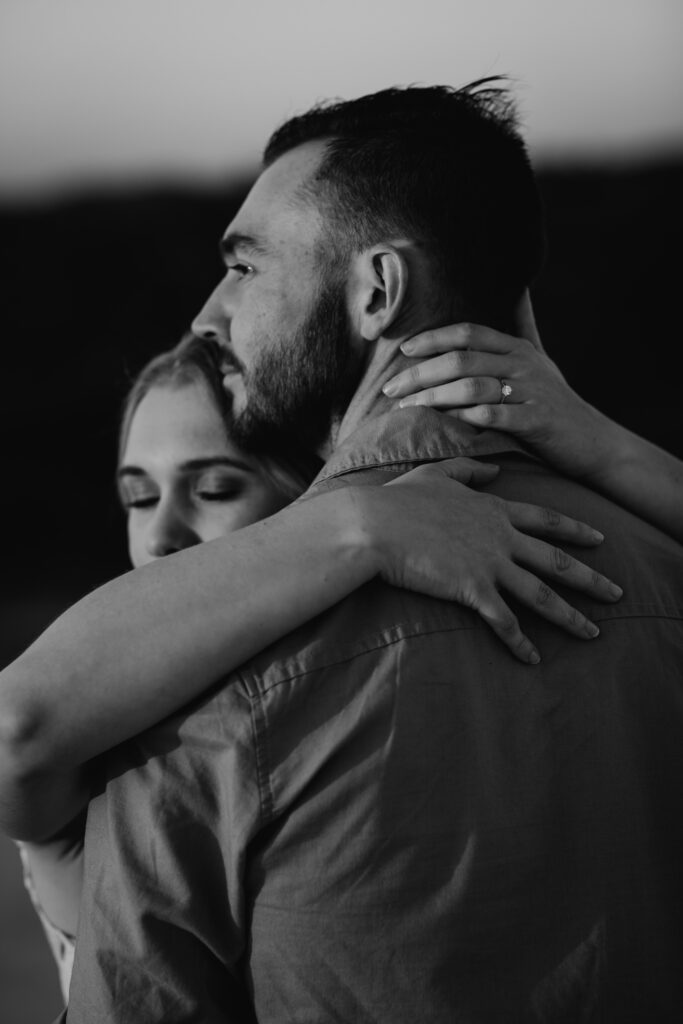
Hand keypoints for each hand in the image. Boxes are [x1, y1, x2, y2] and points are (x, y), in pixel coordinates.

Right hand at [358, 457, 621, 664]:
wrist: (374, 525)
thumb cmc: (398, 500)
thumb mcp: (436, 473)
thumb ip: (468, 470)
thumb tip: (493, 472)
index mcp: (493, 510)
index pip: (546, 520)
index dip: (576, 530)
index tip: (602, 539)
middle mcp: (500, 537)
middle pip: (556, 561)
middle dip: (590, 579)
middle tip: (617, 593)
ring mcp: (489, 564)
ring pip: (540, 595)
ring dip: (570, 617)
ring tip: (593, 634)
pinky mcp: (471, 590)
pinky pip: (503, 621)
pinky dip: (520, 642)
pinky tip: (533, 658)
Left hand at [383, 292, 608, 482]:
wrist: (593, 440)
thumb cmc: (557, 401)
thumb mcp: (541, 359)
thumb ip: (524, 326)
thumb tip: (519, 290)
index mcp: (517, 348)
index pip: (468, 333)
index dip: (433, 338)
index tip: (404, 350)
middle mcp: (523, 364)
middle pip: (461, 360)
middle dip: (420, 373)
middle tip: (391, 389)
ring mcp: (530, 391)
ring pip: (471, 386)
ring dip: (434, 397)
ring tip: (407, 409)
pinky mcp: (536, 420)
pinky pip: (492, 415)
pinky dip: (464, 418)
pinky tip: (442, 424)